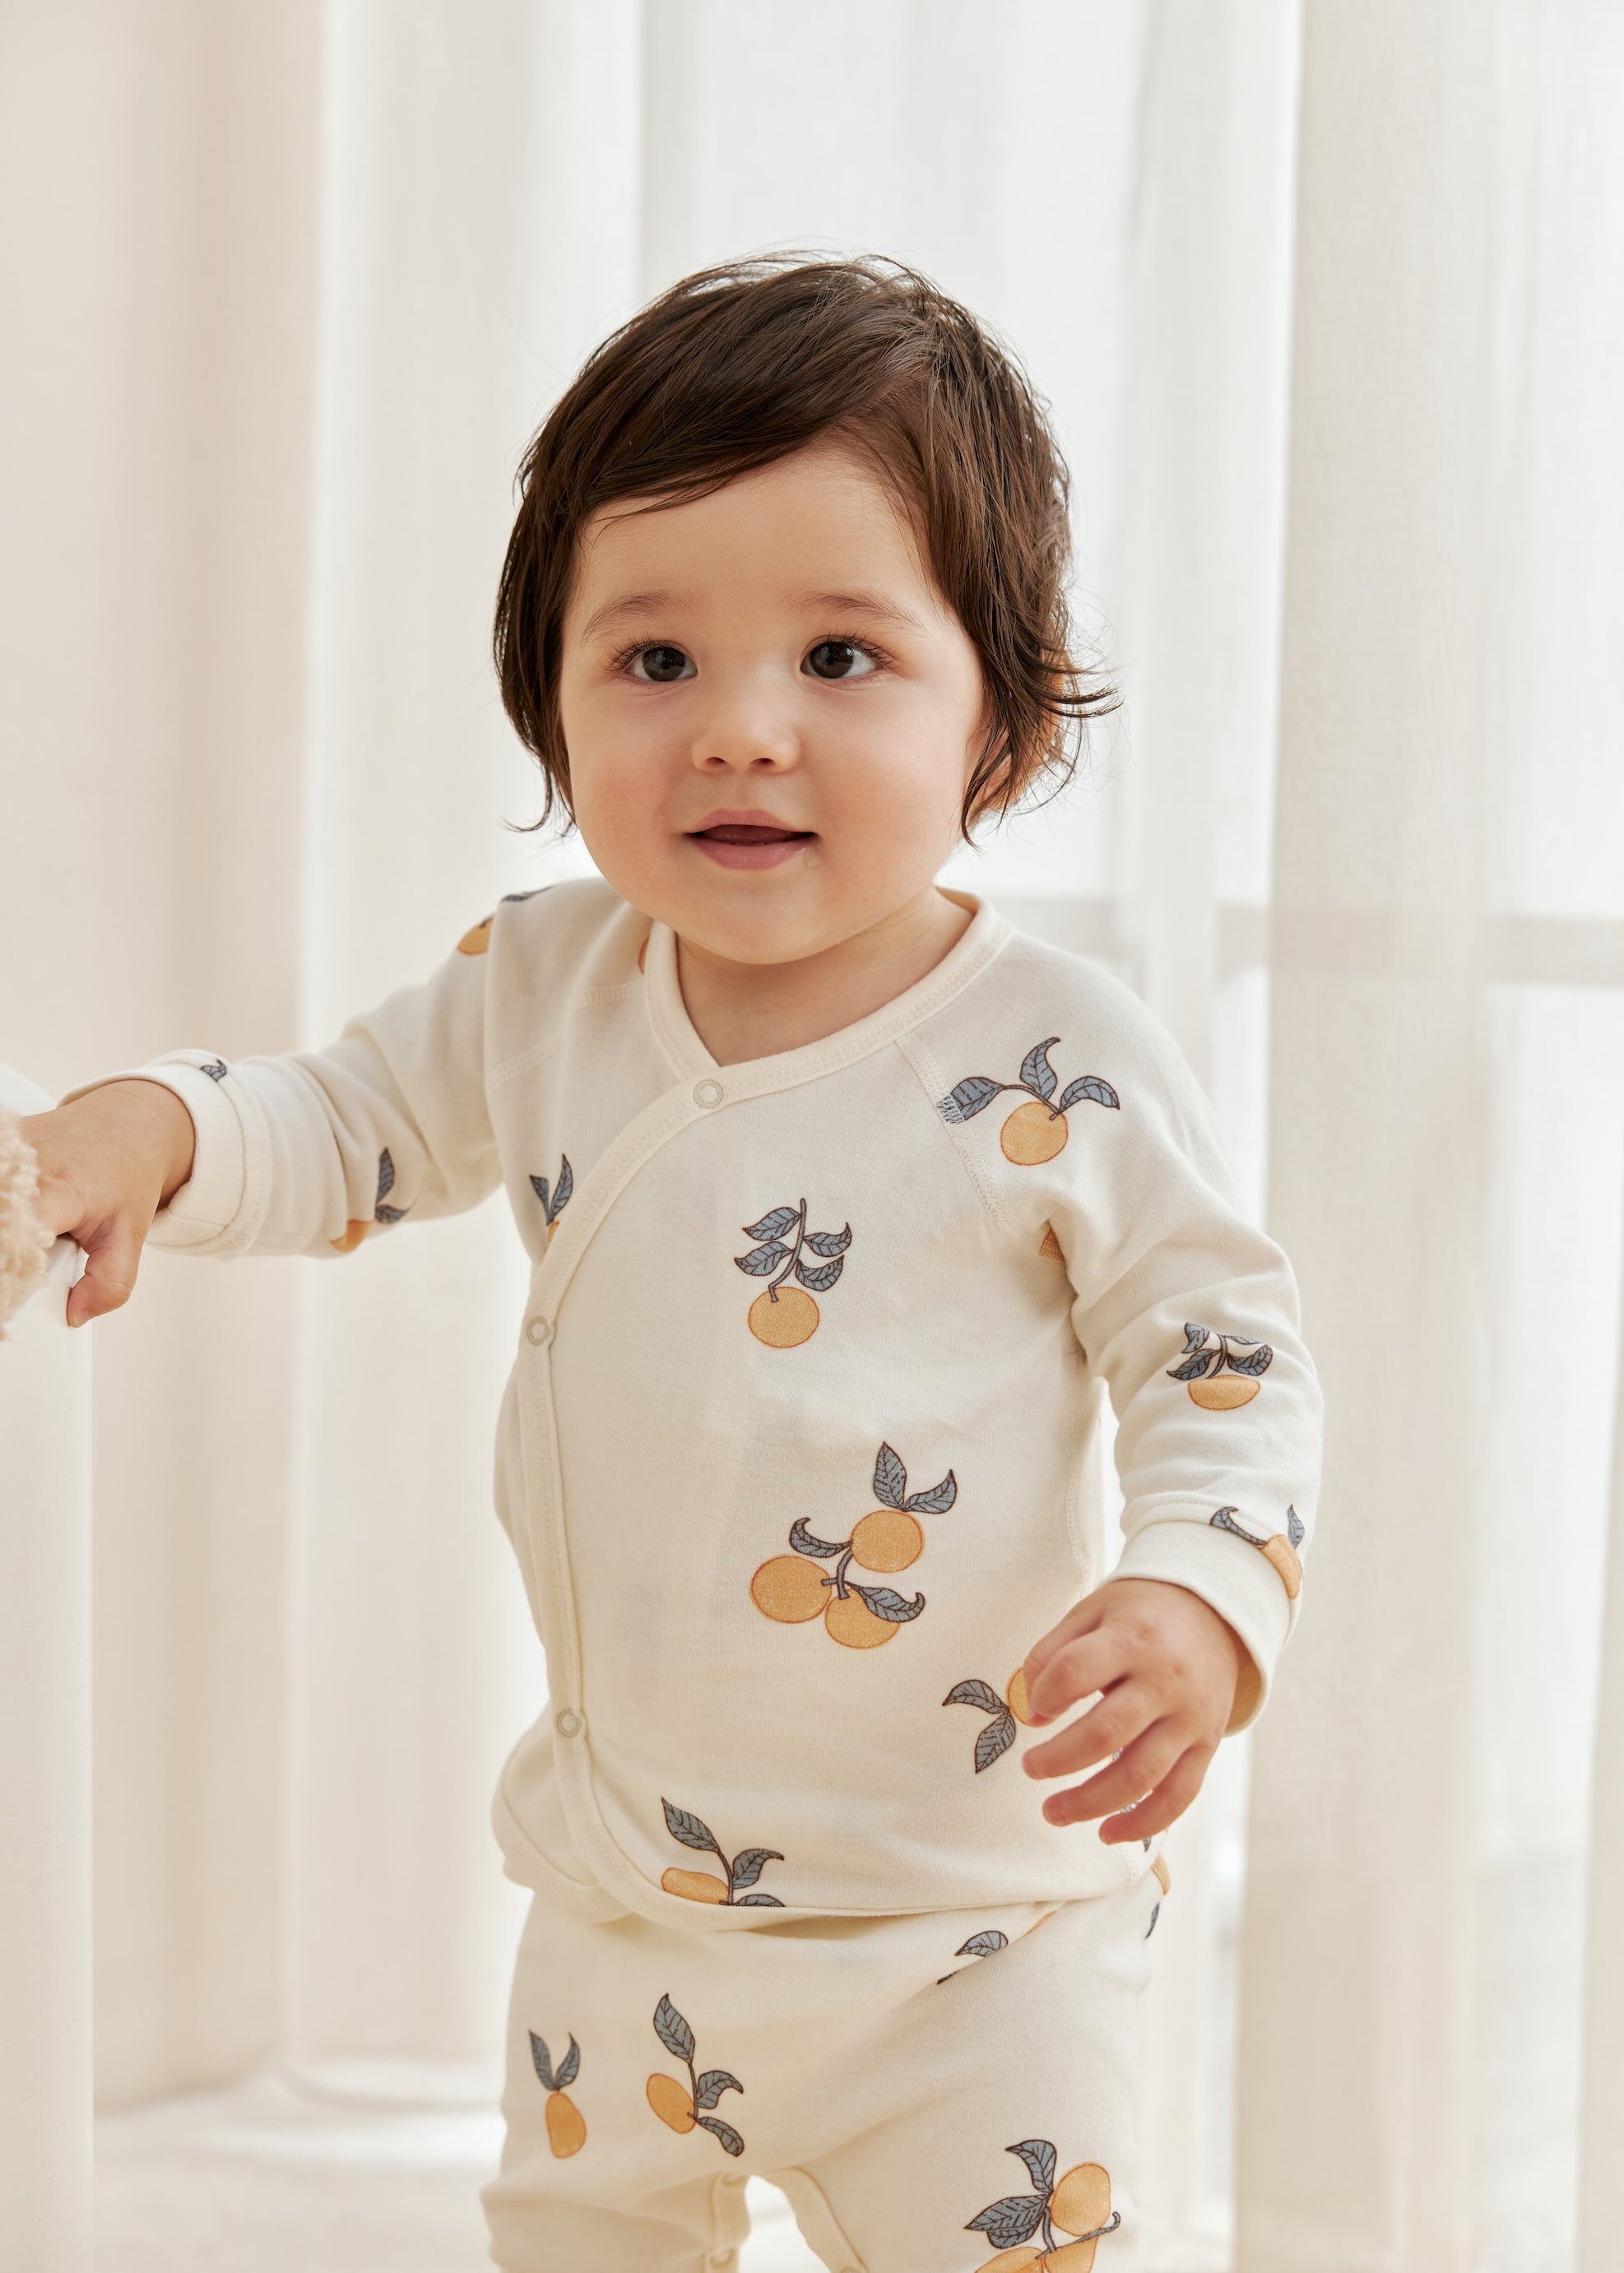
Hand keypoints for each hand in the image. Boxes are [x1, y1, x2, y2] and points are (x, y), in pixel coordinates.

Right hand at [20, 1081, 196, 1326]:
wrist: (126, 1124)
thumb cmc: (126, 1175)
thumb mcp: (130, 1235)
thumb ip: (109, 1282)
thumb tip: (76, 1314)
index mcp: (59, 1191)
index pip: (13, 1237)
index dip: (7, 1268)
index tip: (11, 1293)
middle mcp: (22, 1167)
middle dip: (6, 1252)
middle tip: (19, 1268)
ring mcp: (3, 1151)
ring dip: (4, 1232)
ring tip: (20, 1240)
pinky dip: (1, 1207)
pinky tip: (13, 1218)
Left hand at [1019, 1576, 1248, 1840]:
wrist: (1216, 1614)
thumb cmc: (1139, 1615)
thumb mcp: (1092, 1611)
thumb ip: (1053, 1652)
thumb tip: (1031, 1711)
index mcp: (1132, 1639)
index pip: (1076, 1671)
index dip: (1045, 1695)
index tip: (1033, 1710)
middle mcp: (1166, 1681)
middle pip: (1106, 1733)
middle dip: (1058, 1760)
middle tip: (1030, 1769)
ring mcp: (1190, 1718)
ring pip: (1141, 1776)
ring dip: (1090, 1803)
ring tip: (1052, 1812)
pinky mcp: (1207, 1746)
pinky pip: (1178, 1796)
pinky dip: (1142, 1823)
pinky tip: (1106, 1832)